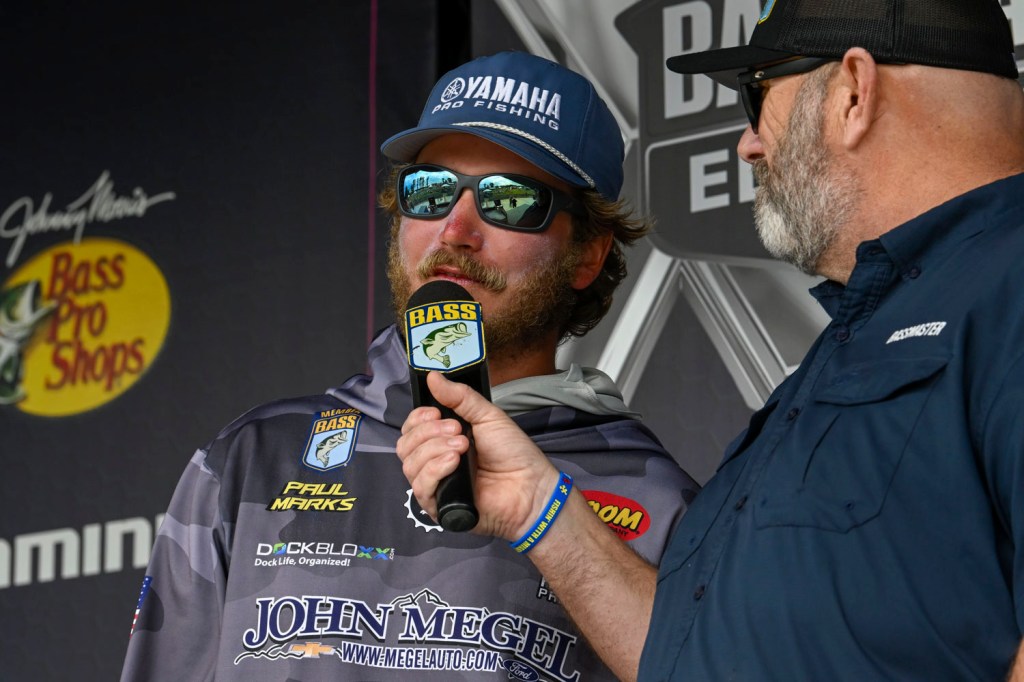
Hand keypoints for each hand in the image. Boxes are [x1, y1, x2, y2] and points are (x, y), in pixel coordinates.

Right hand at [397, 371, 560, 540]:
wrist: (531, 486)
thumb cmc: (513, 453)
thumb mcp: (487, 416)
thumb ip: (460, 397)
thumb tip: (432, 376)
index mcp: (442, 441)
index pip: (411, 429)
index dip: (418, 419)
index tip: (436, 412)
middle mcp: (434, 462)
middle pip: (405, 445)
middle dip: (428, 433)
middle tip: (457, 430)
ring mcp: (435, 485)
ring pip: (410, 464)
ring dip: (434, 449)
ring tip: (463, 446)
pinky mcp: (438, 507)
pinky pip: (420, 487)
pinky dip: (434, 470)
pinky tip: (454, 462)